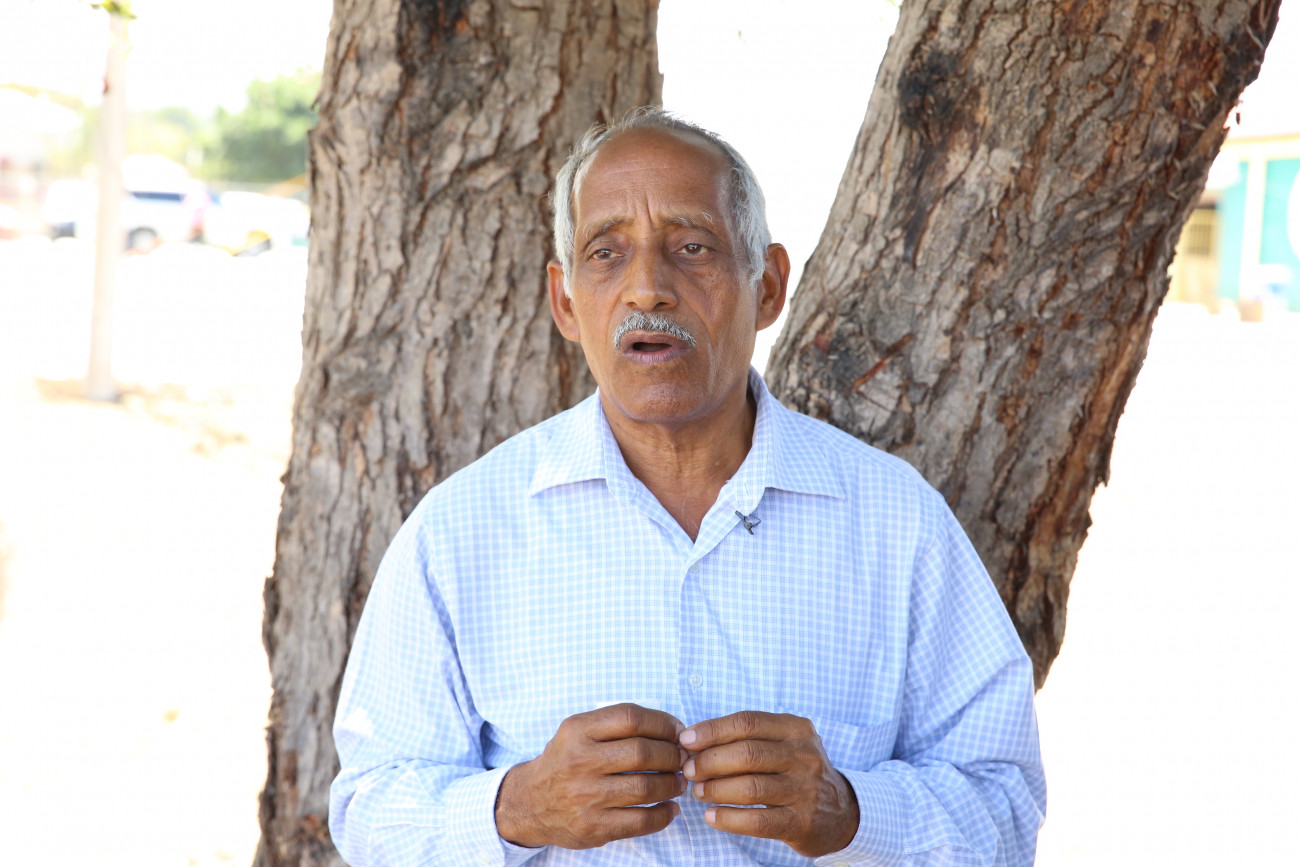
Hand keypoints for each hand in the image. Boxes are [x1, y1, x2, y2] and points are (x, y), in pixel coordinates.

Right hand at [495, 703, 688, 848]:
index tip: (678, 731)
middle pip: (642, 753)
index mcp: (577, 731)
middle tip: (682, 759)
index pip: (631, 718)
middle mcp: (579, 761)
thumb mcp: (577, 731)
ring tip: (678, 782)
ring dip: (672, 784)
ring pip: (645, 787)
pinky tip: (669, 808)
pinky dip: (663, 814)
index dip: (663, 723)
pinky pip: (640, 821)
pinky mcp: (592, 826)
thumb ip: (615, 725)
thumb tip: (672, 730)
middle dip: (672, 755)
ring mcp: (585, 796)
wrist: (528, 803)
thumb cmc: (564, 762)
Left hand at [680, 711, 858, 856]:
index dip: (713, 730)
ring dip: (715, 789)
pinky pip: (758, 820)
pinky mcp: (801, 822)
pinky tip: (711, 816)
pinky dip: (728, 819)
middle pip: (747, 753)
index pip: (748, 722)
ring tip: (698, 792)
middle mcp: (804, 756)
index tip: (686, 740)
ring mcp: (805, 790)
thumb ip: (748, 739)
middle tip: (689, 770)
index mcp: (796, 729)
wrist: (842, 812)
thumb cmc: (798, 772)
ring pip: (750, 787)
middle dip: (709, 761)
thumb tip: (694, 742)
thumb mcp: (784, 744)